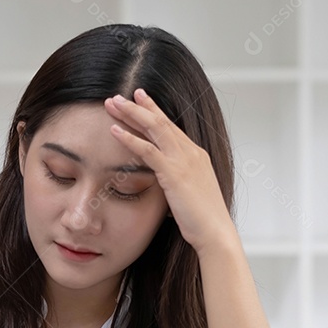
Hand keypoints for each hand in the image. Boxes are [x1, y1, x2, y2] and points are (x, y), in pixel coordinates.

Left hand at [104, 89, 234, 251]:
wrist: (215, 232)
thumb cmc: (202, 220)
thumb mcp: (188, 194)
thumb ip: (176, 182)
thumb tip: (164, 184)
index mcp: (196, 155)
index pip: (171, 126)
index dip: (154, 110)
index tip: (139, 98)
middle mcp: (191, 152)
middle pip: (161, 121)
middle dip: (138, 106)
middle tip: (118, 95)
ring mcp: (183, 160)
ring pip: (154, 128)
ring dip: (131, 114)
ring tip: (112, 103)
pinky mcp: (174, 173)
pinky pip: (148, 150)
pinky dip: (129, 139)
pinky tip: (114, 131)